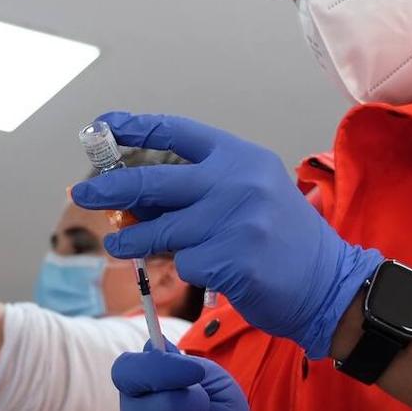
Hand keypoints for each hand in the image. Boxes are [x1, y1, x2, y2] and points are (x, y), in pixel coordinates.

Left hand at [72, 112, 382, 357]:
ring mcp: (234, 220)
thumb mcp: (249, 196)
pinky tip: (202, 271)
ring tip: (117, 244)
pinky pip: (184, 263)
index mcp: (241, 157)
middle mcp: (237, 182)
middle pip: (154, 180)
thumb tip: (136, 196)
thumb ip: (200, 189)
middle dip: (111, 187)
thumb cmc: (282, 241)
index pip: (178, 132)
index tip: (106, 126)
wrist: (328, 284)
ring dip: (131, 239)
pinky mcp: (230, 259)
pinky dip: (184, 269)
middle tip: (83, 191)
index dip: (136, 127)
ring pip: (160, 229)